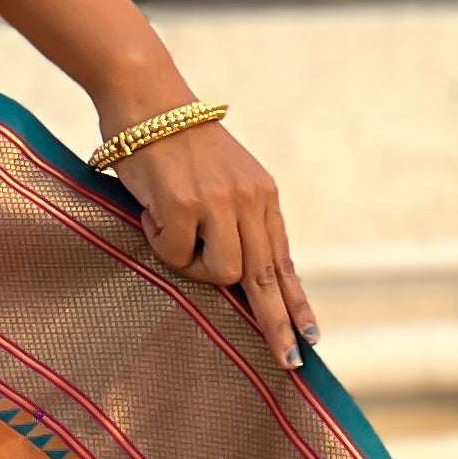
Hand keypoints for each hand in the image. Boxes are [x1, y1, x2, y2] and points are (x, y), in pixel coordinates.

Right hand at [115, 118, 316, 370]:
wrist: (145, 95)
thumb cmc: (171, 141)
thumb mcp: (217, 178)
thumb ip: (232, 218)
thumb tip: (238, 273)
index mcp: (261, 195)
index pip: (284, 259)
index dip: (297, 301)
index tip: (311, 337)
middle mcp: (248, 199)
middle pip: (267, 278)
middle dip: (276, 324)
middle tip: (289, 362)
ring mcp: (219, 202)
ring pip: (219, 273)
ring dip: (189, 264)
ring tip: (166, 227)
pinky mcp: (185, 204)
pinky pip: (174, 253)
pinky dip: (158, 239)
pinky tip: (149, 209)